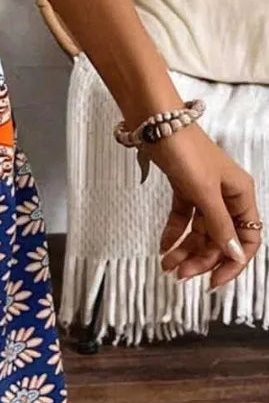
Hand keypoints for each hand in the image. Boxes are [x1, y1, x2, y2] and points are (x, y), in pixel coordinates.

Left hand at [146, 123, 262, 288]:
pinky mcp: (184, 187)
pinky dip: (173, 233)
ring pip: (200, 231)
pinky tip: (163, 247)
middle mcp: (226, 195)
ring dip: (185, 250)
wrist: (154, 121)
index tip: (213, 281)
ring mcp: (204, 192)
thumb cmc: (185, 150)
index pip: (248, 238)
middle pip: (220, 238)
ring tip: (166, 265)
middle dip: (202, 259)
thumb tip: (234, 255)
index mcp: (241, 194)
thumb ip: (219, 224)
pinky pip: (183, 218)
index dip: (233, 262)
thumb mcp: (204, 191)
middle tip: (180, 274)